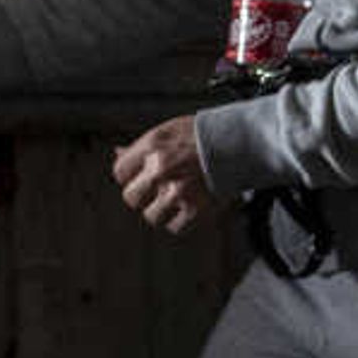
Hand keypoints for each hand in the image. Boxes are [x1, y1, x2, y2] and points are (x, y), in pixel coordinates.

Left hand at [113, 115, 215, 234]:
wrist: (239, 142)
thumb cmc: (203, 134)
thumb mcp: (169, 131)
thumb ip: (141, 146)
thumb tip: (118, 153)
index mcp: (152, 146)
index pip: (119, 172)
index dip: (130, 176)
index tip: (141, 177)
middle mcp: (161, 169)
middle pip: (131, 198)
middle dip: (142, 196)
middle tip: (157, 190)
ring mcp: (178, 191)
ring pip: (151, 216)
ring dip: (161, 210)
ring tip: (175, 199)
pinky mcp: (196, 208)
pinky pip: (174, 227)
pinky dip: (180, 220)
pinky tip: (188, 206)